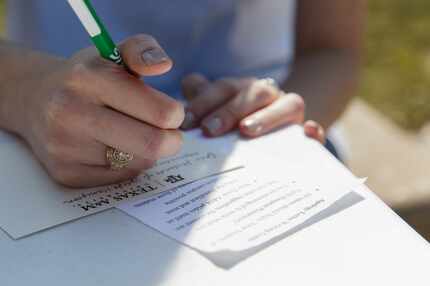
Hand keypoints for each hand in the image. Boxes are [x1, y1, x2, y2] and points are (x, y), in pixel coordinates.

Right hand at [7, 34, 184, 186]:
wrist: (33, 100)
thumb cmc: (86, 78)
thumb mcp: (112, 54)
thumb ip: (143, 51)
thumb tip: (164, 65)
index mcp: (90, 78)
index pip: (160, 113)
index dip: (175, 115)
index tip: (171, 113)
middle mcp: (72, 113)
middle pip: (152, 145)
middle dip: (171, 141)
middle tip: (169, 135)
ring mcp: (65, 147)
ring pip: (138, 163)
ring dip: (146, 152)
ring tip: (133, 135)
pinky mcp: (65, 173)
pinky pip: (119, 178)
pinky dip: (126, 165)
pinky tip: (113, 149)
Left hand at [180, 74, 324, 142]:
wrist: (277, 126)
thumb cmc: (238, 121)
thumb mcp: (219, 108)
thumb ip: (203, 97)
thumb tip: (188, 83)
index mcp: (241, 89)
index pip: (222, 88)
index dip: (203, 102)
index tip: (187, 123)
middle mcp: (266, 94)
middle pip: (250, 94)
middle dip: (228, 111)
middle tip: (209, 130)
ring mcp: (288, 109)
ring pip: (285, 104)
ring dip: (266, 116)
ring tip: (247, 130)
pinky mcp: (304, 128)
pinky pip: (313, 126)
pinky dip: (312, 130)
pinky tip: (307, 132)